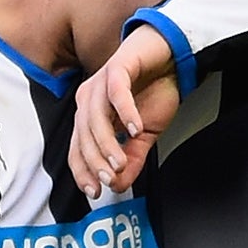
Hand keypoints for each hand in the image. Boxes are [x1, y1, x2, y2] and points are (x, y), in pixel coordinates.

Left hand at [69, 25, 182, 198]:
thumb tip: (120, 185)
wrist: (170, 55)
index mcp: (90, 115)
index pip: (77, 148)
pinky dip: (125, 112)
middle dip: (95, 161)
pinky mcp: (118, 67)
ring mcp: (100, 82)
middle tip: (111, 179)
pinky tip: (135, 127)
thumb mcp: (145, 133)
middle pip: (83, 135)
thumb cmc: (154, 90)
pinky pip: (116, 92)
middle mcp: (88, 98)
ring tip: (121, 162)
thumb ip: (132, 158)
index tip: (95, 192)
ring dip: (107, 143)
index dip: (83, 171)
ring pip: (95, 117)